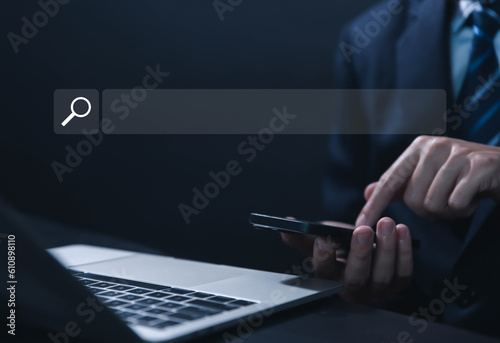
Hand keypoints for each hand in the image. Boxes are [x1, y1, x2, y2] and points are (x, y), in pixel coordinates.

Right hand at [282, 218, 412, 301]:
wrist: (365, 252)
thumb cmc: (341, 248)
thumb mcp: (321, 240)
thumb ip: (304, 235)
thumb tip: (287, 226)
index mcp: (330, 279)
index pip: (324, 273)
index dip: (322, 259)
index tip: (322, 241)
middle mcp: (353, 289)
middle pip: (355, 277)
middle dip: (360, 253)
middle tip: (362, 230)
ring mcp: (377, 290)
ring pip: (382, 275)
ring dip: (385, 249)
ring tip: (386, 223)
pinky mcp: (398, 283)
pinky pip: (403, 272)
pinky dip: (404, 251)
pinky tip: (402, 230)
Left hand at [356, 136, 499, 226]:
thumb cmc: (464, 176)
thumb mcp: (430, 176)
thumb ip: (400, 184)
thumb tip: (368, 192)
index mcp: (418, 148)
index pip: (389, 181)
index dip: (374, 206)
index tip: (361, 225)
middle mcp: (434, 146)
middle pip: (412, 200)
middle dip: (430, 211)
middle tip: (447, 202)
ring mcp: (458, 154)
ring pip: (433, 204)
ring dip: (448, 212)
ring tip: (461, 198)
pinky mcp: (479, 166)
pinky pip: (456, 204)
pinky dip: (465, 210)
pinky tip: (474, 198)